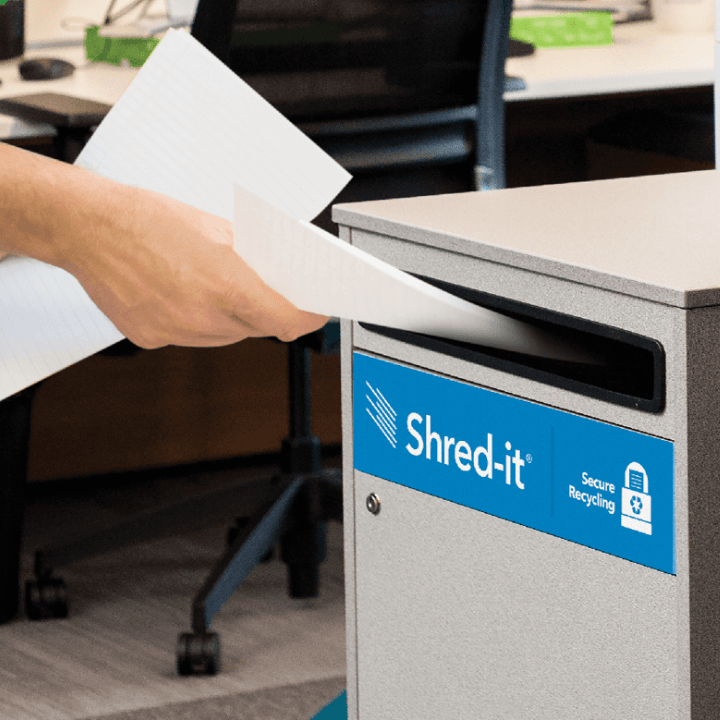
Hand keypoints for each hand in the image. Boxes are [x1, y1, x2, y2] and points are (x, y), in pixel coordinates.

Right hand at [60, 184, 328, 348]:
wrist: (88, 227)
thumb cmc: (147, 218)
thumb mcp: (215, 228)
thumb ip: (250, 257)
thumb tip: (273, 272)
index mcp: (226, 286)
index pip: (286, 320)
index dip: (307, 318)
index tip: (316, 312)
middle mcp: (202, 317)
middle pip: (256, 328)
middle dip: (266, 311)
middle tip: (266, 290)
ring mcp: (176, 332)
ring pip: (224, 335)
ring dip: (233, 318)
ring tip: (218, 287)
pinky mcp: (152, 338)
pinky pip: (191, 337)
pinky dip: (198, 321)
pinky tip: (185, 295)